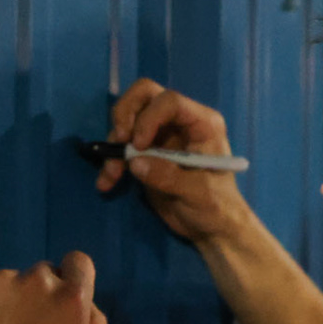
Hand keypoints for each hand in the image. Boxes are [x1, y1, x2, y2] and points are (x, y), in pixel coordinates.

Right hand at [101, 79, 249, 243]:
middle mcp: (180, 122)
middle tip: (119, 141)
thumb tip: (135, 162)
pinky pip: (123, 145)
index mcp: (201, 123)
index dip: (149, 117)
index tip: (138, 145)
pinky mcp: (147, 152)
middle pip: (145, 96)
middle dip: (125, 115)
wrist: (210, 228)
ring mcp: (162, 135)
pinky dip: (111, 161)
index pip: (170, 101)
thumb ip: (168, 176)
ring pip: (128, 120)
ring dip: (115, 144)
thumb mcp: (198, 194)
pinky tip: (106, 182)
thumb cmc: (216, 207)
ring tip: (112, 174)